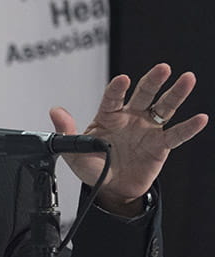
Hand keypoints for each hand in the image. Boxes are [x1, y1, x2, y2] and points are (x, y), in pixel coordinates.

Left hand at [50, 63, 208, 216]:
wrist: (110, 188)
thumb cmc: (93, 166)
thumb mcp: (74, 151)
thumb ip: (66, 131)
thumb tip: (55, 111)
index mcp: (108, 116)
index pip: (113, 98)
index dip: (117, 89)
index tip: (122, 80)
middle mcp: (130, 117)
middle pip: (144, 94)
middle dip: (153, 80)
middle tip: (163, 68)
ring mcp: (147, 129)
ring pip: (164, 108)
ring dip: (176, 94)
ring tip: (187, 79)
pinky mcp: (160, 145)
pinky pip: (176, 135)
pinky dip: (189, 127)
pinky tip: (200, 118)